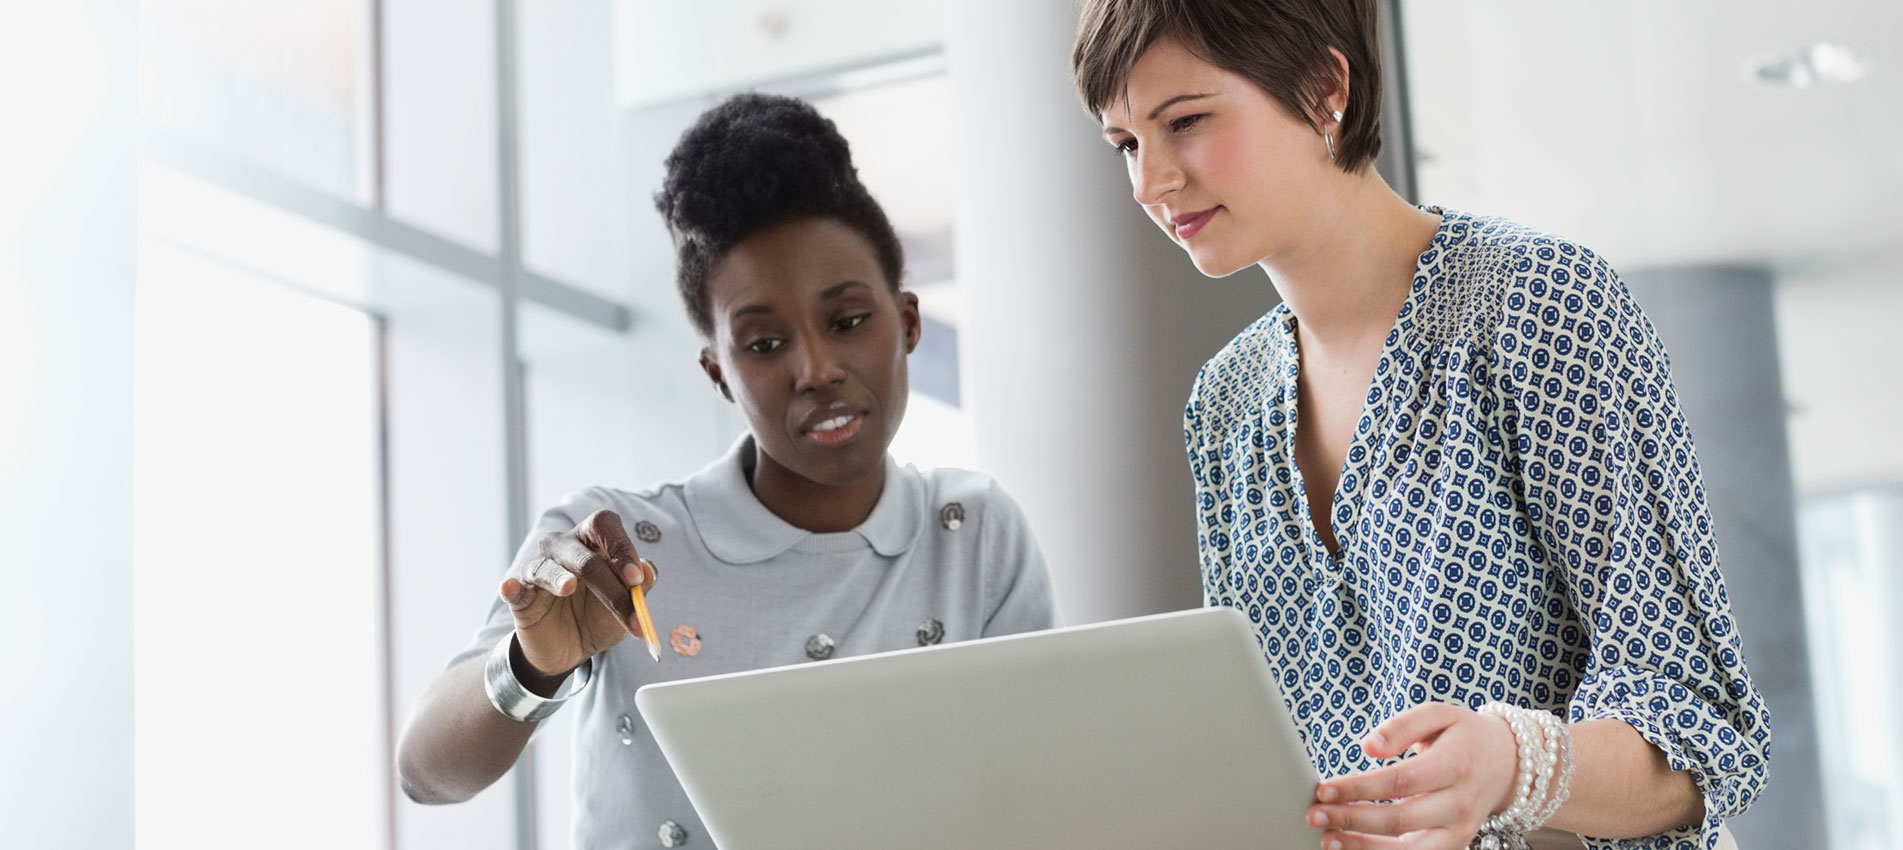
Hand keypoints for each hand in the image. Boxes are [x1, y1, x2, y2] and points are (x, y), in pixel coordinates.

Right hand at [498, 509, 657, 687]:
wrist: (570, 649)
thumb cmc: (599, 615)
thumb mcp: (625, 605)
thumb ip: (640, 588)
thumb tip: (649, 570)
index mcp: (592, 541)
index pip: (604, 526)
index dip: (621, 547)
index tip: (637, 579)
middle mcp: (563, 548)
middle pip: (582, 554)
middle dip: (608, 583)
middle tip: (628, 607)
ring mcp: (538, 570)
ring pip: (547, 568)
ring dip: (560, 580)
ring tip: (569, 588)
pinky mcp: (520, 597)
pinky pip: (514, 589)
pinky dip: (512, 588)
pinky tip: (510, 587)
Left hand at [1305, 702, 1520, 849]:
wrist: (1507, 763)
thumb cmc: (1464, 735)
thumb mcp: (1439, 714)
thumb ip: (1401, 725)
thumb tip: (1368, 746)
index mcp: (1455, 766)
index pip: (1399, 782)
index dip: (1358, 788)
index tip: (1323, 789)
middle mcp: (1460, 805)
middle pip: (1399, 820)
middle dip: (1351, 819)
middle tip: (1314, 815)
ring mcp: (1459, 831)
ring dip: (1364, 848)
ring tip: (1328, 840)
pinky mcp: (1454, 845)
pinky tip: (1353, 848)